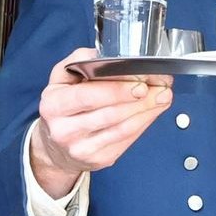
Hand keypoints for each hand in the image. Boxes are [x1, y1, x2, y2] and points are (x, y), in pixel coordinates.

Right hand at [28, 48, 170, 195]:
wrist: (56, 146)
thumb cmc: (64, 106)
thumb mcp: (61, 78)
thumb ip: (79, 61)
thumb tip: (103, 55)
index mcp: (53, 105)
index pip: (88, 96)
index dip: (117, 89)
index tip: (141, 81)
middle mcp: (64, 130)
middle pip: (110, 114)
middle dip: (140, 99)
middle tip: (160, 87)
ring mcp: (82, 149)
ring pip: (123, 129)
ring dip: (147, 111)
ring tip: (162, 96)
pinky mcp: (98, 159)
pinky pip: (127, 139)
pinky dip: (144, 123)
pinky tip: (153, 111)